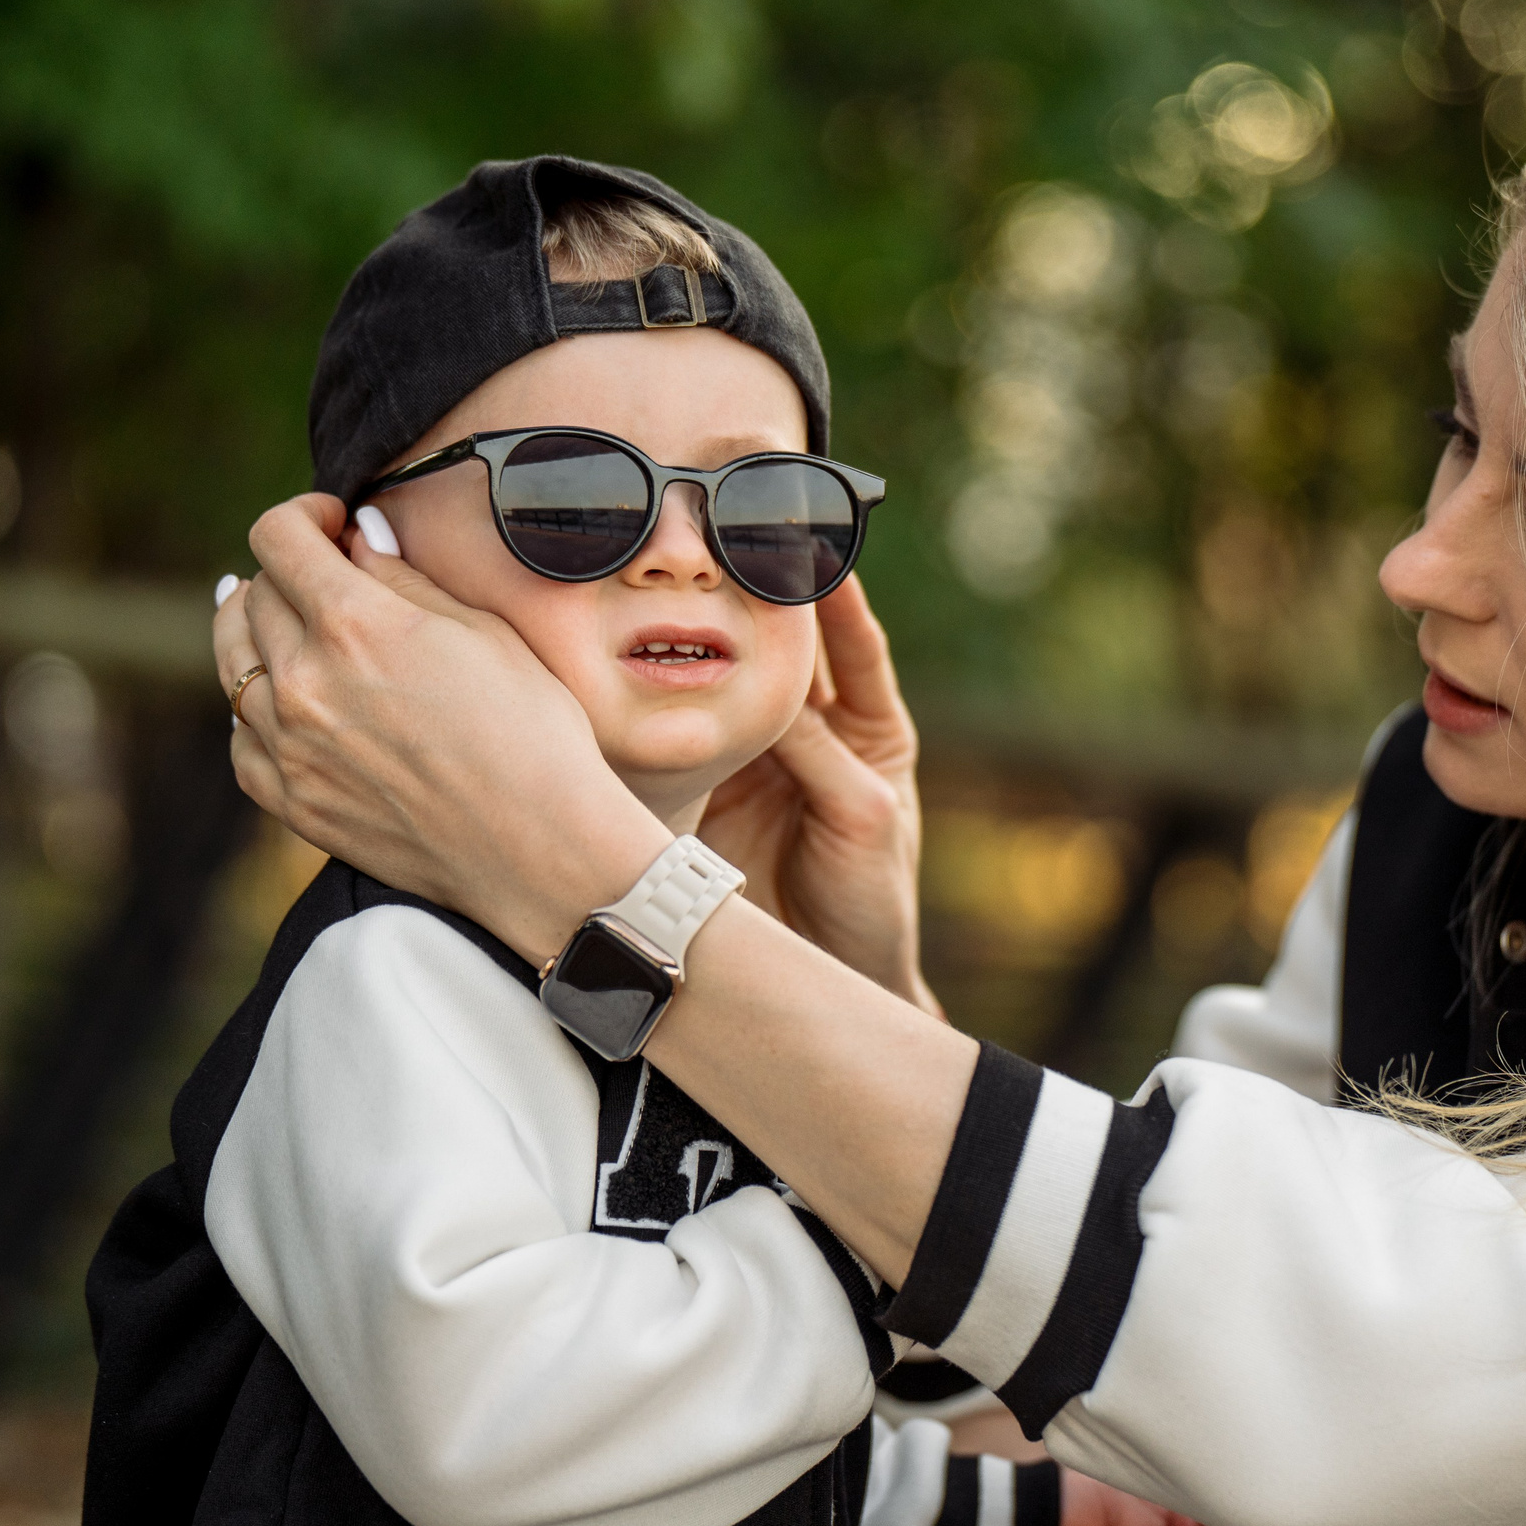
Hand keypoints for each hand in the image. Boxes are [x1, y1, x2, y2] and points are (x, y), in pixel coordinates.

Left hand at [215, 494, 669, 962]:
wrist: (540, 848)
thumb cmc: (533, 732)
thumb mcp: (484, 632)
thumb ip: (405, 578)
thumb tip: (360, 538)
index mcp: (354, 624)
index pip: (278, 536)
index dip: (303, 515)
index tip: (332, 524)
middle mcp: (304, 682)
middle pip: (252, 595)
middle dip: (290, 573)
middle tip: (329, 578)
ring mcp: (288, 747)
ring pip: (232, 663)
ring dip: (258, 633)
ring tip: (294, 630)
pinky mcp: (290, 801)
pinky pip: (241, 738)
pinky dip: (260, 710)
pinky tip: (294, 705)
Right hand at [698, 576, 941, 1015]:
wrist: (832, 977)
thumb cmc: (870, 901)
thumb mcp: (861, 818)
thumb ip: (822, 754)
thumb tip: (778, 692)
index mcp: (873, 731)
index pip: (858, 649)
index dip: (840, 599)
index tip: (818, 548)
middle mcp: (817, 735)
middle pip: (790, 657)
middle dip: (768, 608)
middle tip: (739, 553)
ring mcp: (762, 761)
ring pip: (736, 689)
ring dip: (716, 651)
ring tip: (689, 597)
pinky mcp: (714, 792)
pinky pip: (695, 738)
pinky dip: (678, 708)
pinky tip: (652, 672)